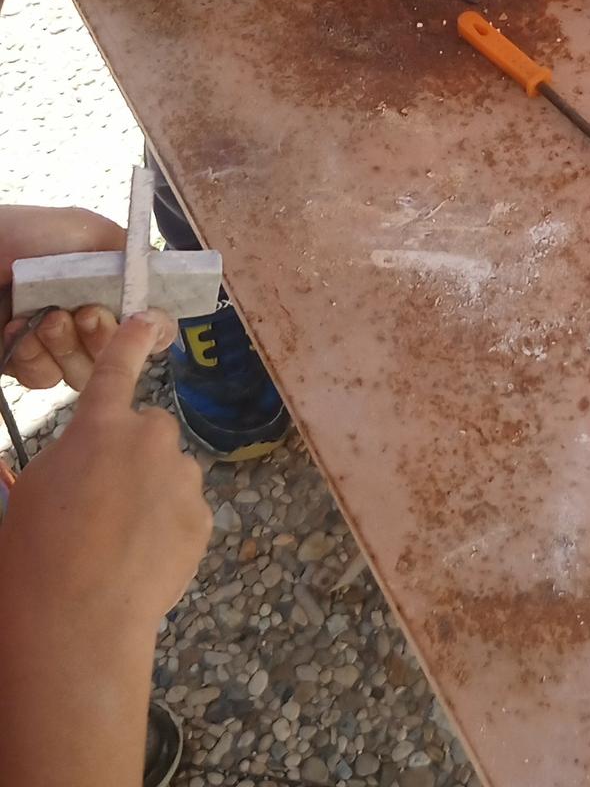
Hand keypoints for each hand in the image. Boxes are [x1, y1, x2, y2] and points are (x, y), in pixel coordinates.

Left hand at [0, 205, 169, 391]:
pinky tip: (14, 332)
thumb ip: (130, 253)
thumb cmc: (16, 236)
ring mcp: (53, 344)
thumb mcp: (83, 229)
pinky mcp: (21, 364)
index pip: (151, 323)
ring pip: (84, 371)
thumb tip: (163, 280)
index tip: (141, 319)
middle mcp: (85, 318)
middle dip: (102, 335)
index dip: (153, 328)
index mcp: (105, 286)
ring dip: (65, 346)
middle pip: (120, 354)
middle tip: (81, 313)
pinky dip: (32, 358)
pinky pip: (45, 380)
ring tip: (40, 320)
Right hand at [0, 313, 210, 629]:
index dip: (129, 343)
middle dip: (133, 454)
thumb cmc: (34, 556)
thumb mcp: (36, 490)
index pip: (116, 371)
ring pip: (169, 472)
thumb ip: (75, 456)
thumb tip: (98, 455)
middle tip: (101, 501)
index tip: (145, 319)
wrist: (77, 621)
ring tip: (116, 542)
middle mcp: (149, 439)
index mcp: (99, 428)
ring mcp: (182, 477)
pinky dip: (168, 527)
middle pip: (149, 431)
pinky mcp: (203, 515)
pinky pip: (185, 510)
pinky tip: (140, 561)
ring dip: (151, 493)